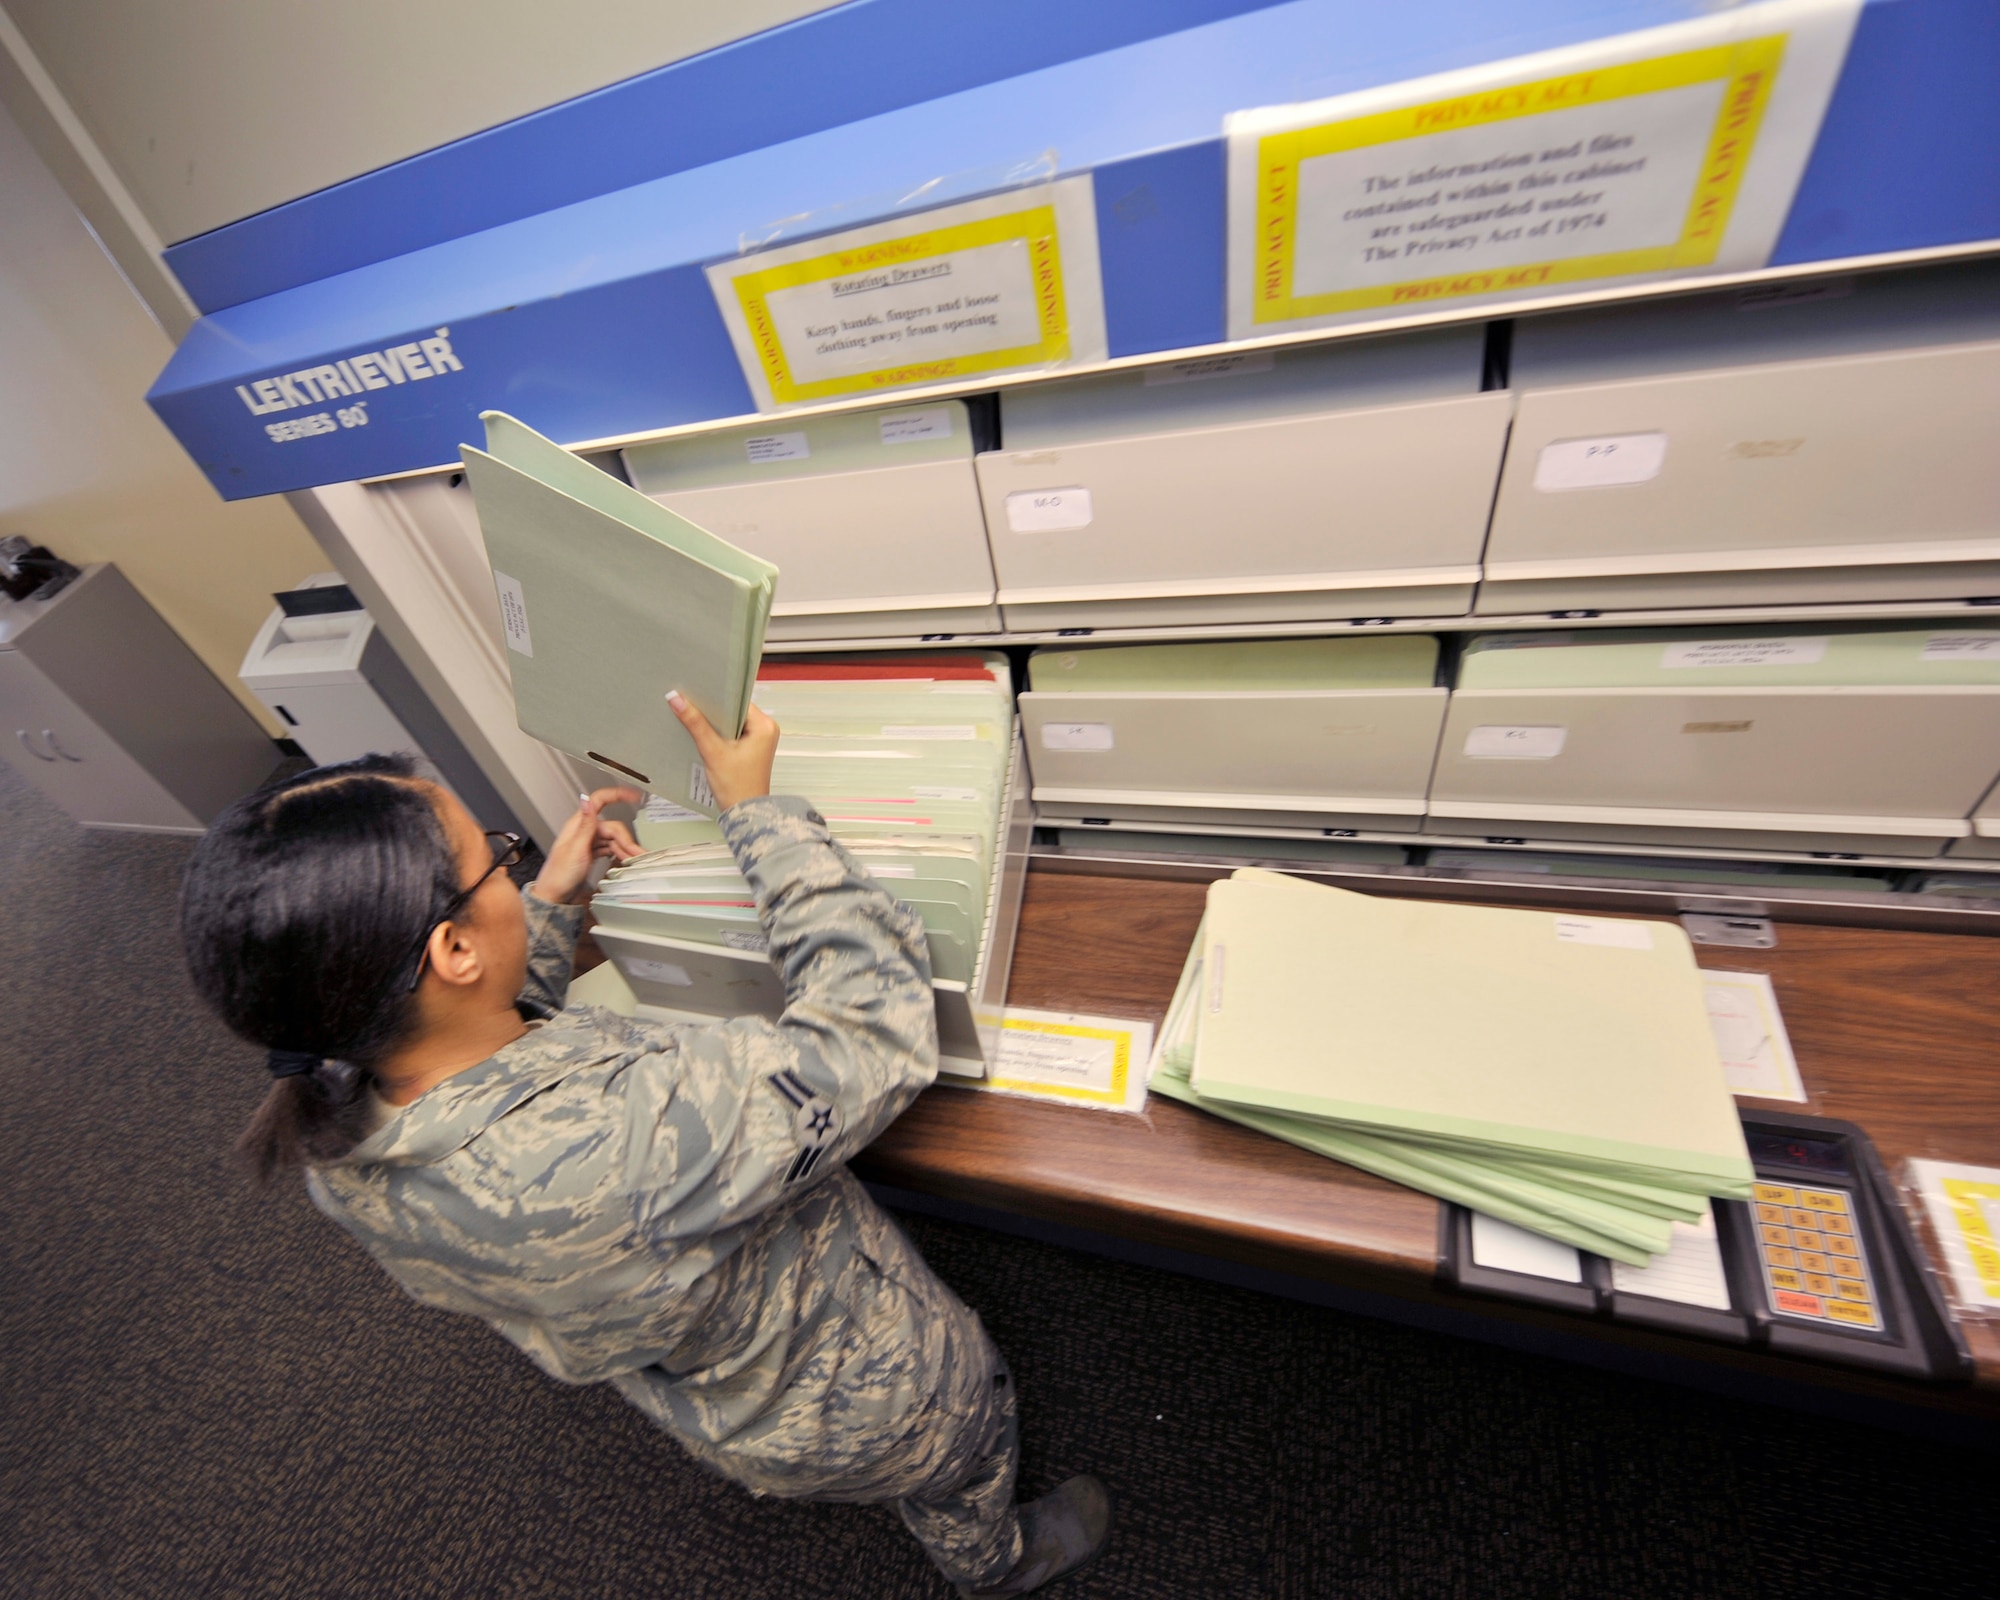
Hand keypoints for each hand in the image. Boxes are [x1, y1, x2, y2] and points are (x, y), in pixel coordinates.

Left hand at [530, 786, 642, 904]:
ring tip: (636, 860)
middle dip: (627, 839)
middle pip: (612, 828)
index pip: (598, 801)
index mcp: (578, 825)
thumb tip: (587, 800)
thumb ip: (585, 825)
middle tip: (637, 854)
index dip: (617, 795)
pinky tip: (625, 861)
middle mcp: (584, 832)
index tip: (634, 796)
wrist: (553, 897)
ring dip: (626, 849)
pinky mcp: (591, 854)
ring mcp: (588, 843)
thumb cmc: (558, 876)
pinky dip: (620, 855)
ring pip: (614, 840)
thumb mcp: (575, 849)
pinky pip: (610, 849)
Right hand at [667, 691, 778, 812]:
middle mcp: (766, 729)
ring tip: (694, 715)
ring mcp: (760, 739)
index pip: (738, 700)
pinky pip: (733, 732)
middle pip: (735, 710)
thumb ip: (695, 723)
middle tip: (691, 701)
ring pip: (733, 721)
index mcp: (765, 726)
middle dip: (714, 709)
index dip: (718, 696)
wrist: (744, 813)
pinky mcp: (752, 748)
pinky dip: (720, 732)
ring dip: (716, 721)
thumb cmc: (736, 786)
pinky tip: (704, 731)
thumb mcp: (713, 751)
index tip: (697, 690)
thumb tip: (677, 699)